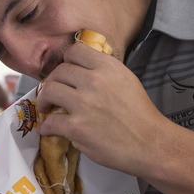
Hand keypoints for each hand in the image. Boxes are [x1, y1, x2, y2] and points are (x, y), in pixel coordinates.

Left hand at [36, 43, 166, 175]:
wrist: (149, 143)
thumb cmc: (141, 115)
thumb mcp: (127, 80)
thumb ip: (104, 72)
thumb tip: (82, 73)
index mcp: (108, 67)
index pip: (75, 51)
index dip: (66, 62)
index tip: (64, 72)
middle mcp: (94, 81)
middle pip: (59, 71)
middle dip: (52, 81)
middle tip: (52, 92)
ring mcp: (84, 104)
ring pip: (49, 91)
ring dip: (43, 99)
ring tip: (45, 106)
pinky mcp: (77, 127)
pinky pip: (51, 122)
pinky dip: (46, 126)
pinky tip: (48, 129)